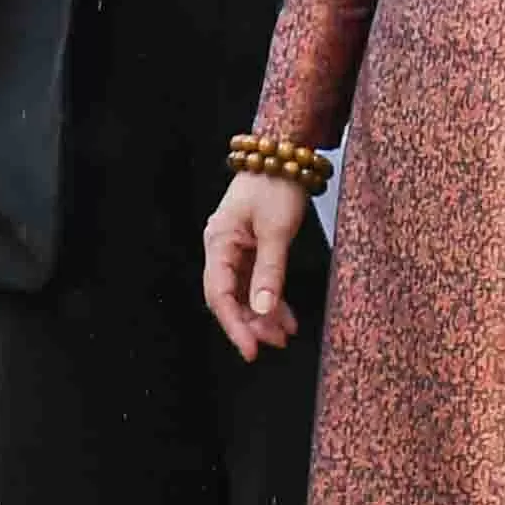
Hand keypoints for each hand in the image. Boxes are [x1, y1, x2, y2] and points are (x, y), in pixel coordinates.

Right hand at [201, 173, 314, 361]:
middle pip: (229, 297)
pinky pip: (255, 281)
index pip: (220, 295)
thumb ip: (270, 273)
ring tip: (284, 335)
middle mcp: (222, 247)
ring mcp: (236, 247)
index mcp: (219, 242)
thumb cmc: (276, 185)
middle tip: (274, 344)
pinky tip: (286, 316)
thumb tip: (262, 312)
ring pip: (243, 292)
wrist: (284, 154)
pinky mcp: (251, 246)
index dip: (235, 326)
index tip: (252, 351)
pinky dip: (270, 299)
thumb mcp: (277, 231)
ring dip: (262, 315)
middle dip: (251, 324)